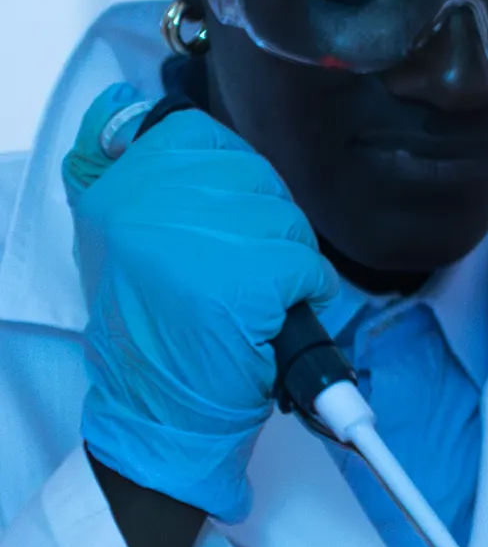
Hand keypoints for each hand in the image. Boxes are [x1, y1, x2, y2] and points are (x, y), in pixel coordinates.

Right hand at [62, 94, 341, 522]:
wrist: (155, 412)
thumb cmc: (153, 332)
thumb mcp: (132, 247)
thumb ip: (161, 192)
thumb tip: (181, 135)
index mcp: (120, 192)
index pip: (196, 134)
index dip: (228, 168)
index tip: (229, 199)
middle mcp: (155, 208)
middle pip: (254, 177)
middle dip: (263, 223)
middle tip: (240, 269)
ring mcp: (204, 244)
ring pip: (286, 223)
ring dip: (284, 260)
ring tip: (251, 296)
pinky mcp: (248, 283)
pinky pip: (307, 269)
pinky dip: (307, 294)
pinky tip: (276, 317)